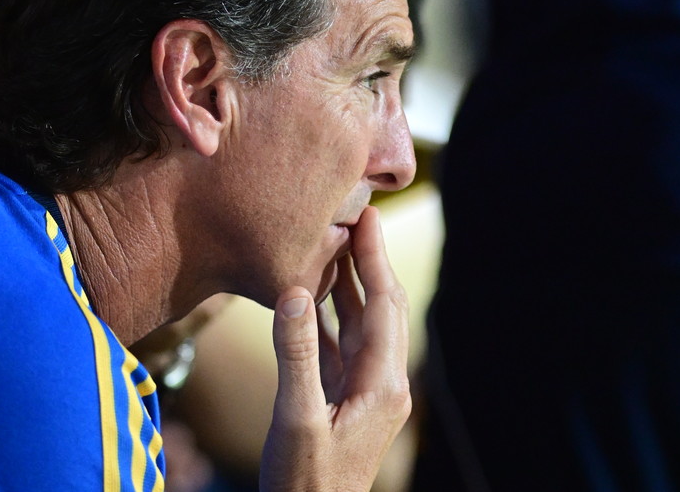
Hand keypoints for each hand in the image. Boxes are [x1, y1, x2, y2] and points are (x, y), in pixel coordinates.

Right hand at [260, 206, 410, 491]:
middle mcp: (382, 383)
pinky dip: (329, 316)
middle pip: (380, 308)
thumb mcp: (296, 419)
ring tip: (333, 243)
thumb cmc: (305, 482)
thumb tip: (295, 293)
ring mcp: (364, 392)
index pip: (384, 305)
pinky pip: (341, 346)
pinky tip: (311, 295)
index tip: (367, 216)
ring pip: (360, 325)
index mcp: (382, 384)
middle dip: (369, 262)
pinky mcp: (343, 400)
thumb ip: (296, 355)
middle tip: (355, 216)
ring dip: (350, 285)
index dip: (375, 258)